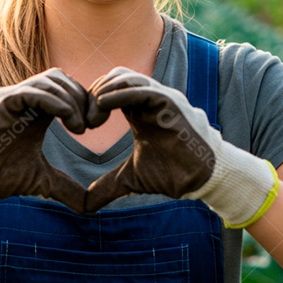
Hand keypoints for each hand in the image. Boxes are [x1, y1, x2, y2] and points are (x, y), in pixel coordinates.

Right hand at [0, 69, 88, 228]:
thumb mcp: (40, 181)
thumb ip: (65, 188)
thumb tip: (88, 208)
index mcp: (37, 111)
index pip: (68, 90)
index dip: (86, 103)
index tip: (96, 126)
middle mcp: (26, 99)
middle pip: (63, 80)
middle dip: (83, 98)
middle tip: (93, 124)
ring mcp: (14, 98)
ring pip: (51, 80)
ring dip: (71, 99)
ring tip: (79, 127)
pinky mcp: (3, 103)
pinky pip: (33, 91)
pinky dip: (54, 100)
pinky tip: (67, 119)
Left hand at [83, 67, 278, 227]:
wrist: (203, 180)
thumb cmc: (173, 175)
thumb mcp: (130, 179)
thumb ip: (107, 186)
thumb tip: (85, 206)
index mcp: (139, 111)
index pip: (110, 88)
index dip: (91, 102)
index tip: (80, 126)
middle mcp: (149, 100)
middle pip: (114, 77)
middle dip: (93, 94)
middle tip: (84, 122)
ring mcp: (161, 99)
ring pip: (126, 77)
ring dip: (104, 91)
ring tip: (93, 117)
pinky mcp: (171, 104)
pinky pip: (142, 88)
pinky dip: (120, 93)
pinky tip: (104, 105)